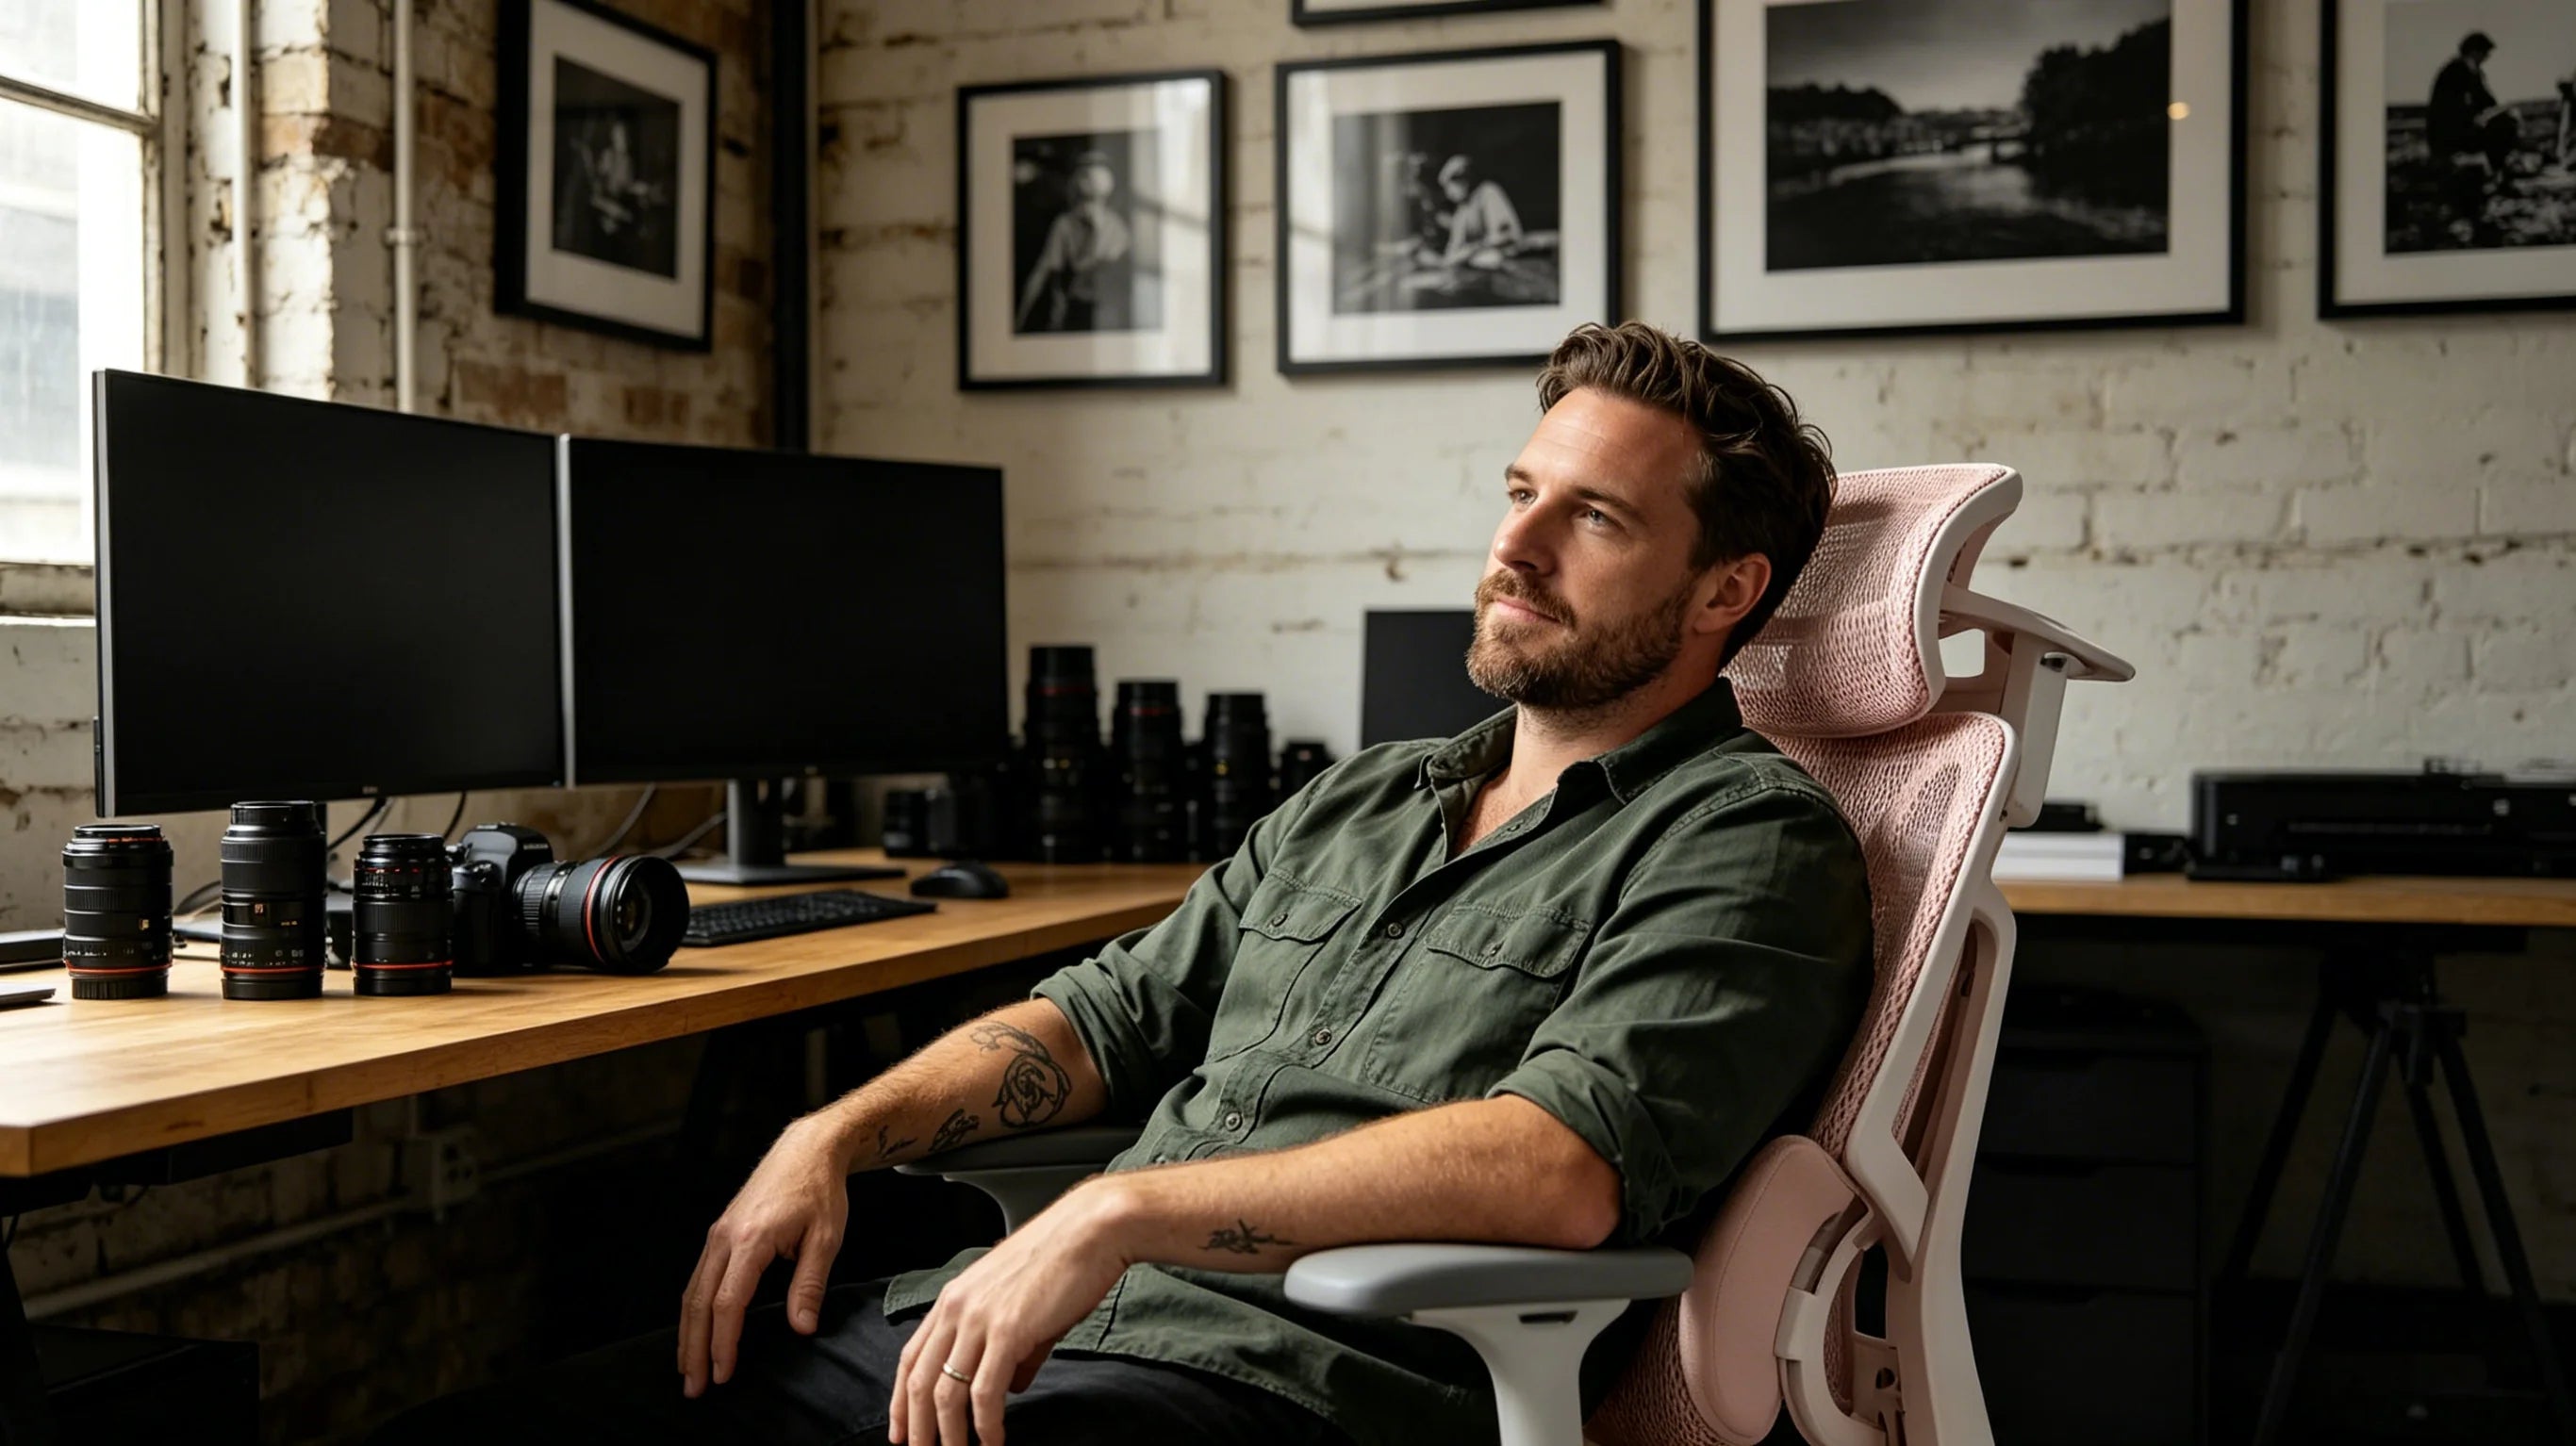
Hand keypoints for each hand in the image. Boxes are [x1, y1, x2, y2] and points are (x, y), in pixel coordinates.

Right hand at [678, 1113, 852, 1397]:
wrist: (807, 1149)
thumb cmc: (820, 1191)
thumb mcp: (827, 1237)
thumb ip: (810, 1283)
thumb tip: (801, 1328)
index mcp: (752, 1239)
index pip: (729, 1302)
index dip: (724, 1342)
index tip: (724, 1373)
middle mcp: (725, 1237)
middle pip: (699, 1302)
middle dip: (694, 1349)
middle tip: (694, 1387)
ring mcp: (717, 1234)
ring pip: (692, 1292)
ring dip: (688, 1333)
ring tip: (688, 1370)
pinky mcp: (719, 1234)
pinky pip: (698, 1278)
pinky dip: (694, 1310)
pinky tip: (696, 1332)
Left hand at [888, 1177, 1135, 1445]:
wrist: (1091, 1230)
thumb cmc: (1064, 1260)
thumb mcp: (1024, 1305)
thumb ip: (1014, 1349)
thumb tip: (1012, 1386)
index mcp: (955, 1298)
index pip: (911, 1357)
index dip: (901, 1399)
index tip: (902, 1430)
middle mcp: (958, 1308)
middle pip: (919, 1380)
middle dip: (917, 1427)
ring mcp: (980, 1320)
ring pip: (946, 1392)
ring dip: (949, 1435)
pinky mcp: (1008, 1331)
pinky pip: (986, 1392)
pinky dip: (986, 1426)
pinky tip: (994, 1442)